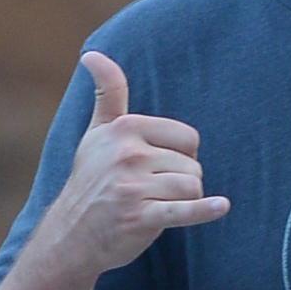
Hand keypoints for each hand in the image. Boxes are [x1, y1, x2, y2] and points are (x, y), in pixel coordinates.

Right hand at [45, 55, 228, 278]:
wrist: (70, 236)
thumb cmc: (91, 182)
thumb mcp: (97, 133)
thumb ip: (107, 93)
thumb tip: (92, 53)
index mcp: (124, 129)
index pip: (188, 138)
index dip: (180, 157)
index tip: (155, 169)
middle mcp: (127, 154)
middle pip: (192, 165)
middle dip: (181, 182)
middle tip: (150, 194)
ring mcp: (133, 187)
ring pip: (192, 187)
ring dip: (184, 202)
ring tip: (156, 207)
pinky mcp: (141, 218)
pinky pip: (184, 210)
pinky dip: (204, 210)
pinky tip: (220, 207)